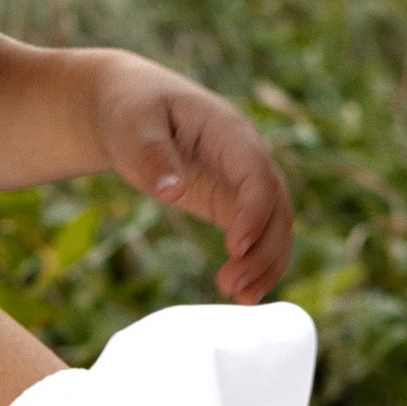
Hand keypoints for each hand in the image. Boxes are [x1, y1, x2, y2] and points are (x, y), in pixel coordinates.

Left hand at [93, 56, 293, 305]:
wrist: (130, 107)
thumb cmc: (131, 111)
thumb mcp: (132, 125)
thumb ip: (151, 154)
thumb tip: (171, 189)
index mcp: (228, 131)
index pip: (256, 174)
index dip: (253, 212)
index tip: (235, 248)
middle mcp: (246, 156)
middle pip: (276, 206)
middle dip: (263, 249)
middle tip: (233, 287)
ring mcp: (243, 181)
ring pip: (275, 225)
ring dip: (265, 263)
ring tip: (240, 298)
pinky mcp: (231, 201)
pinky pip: (258, 234)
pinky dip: (256, 263)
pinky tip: (243, 295)